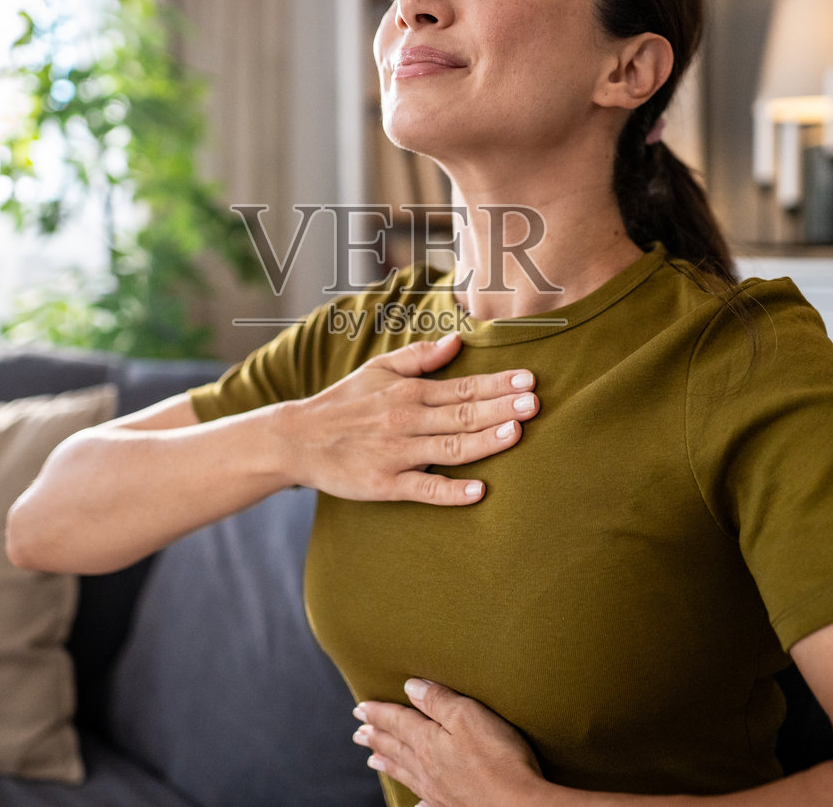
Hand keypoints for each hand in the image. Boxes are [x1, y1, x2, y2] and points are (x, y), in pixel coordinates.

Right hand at [278, 332, 539, 505]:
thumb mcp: (378, 369)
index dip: (497, 383)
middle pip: (462, 414)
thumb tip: (458, 341)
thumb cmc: (344, 403)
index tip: (528, 380)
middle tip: (534, 403)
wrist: (298, 439)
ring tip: (515, 433)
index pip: (463, 386)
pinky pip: (423, 489)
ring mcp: (397, 454)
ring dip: (483, 441)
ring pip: (449, 448)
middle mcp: (406, 420)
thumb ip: (420, 356)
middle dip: (500, 408)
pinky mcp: (385, 484)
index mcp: (409, 392)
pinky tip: (478, 491)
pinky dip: (450, 491)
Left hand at [353, 678, 543, 806]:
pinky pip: (427, 802)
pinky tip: (415, 803)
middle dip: (377, 737)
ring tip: (372, 759)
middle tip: (358, 733)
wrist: (517, 805)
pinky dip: (417, 801)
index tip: (360, 708)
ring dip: (387, 763)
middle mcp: (427, 767)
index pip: (398, 721)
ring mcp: (439, 790)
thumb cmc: (497, 757)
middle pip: (396, 748)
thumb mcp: (467, 716)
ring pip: (405, 773)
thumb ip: (438, 700)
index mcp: (428, 741)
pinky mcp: (453, 806)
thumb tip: (411, 687)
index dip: (379, 713)